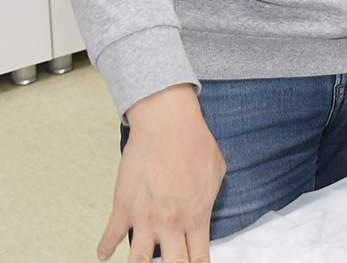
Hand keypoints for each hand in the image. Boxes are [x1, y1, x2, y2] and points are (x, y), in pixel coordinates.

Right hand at [100, 84, 225, 262]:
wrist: (167, 124)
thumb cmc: (195, 142)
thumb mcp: (217, 172)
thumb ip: (209, 197)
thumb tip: (204, 206)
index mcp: (196, 216)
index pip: (198, 258)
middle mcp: (170, 223)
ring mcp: (144, 218)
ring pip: (137, 261)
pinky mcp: (123, 207)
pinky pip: (110, 236)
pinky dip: (105, 248)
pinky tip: (104, 254)